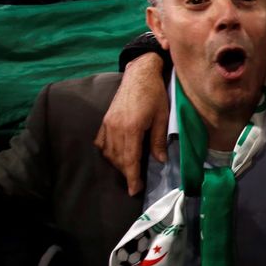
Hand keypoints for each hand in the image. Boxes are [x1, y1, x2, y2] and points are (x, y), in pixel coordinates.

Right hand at [93, 54, 169, 196]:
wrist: (140, 74)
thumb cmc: (155, 94)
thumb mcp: (163, 117)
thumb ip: (159, 140)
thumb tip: (159, 161)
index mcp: (132, 128)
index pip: (130, 160)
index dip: (132, 177)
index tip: (134, 191)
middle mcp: (116, 128)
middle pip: (118, 159)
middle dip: (126, 174)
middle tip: (135, 183)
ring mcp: (108, 124)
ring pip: (109, 153)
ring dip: (118, 164)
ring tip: (129, 171)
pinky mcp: (105, 120)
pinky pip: (101, 142)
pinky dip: (107, 152)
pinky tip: (115, 156)